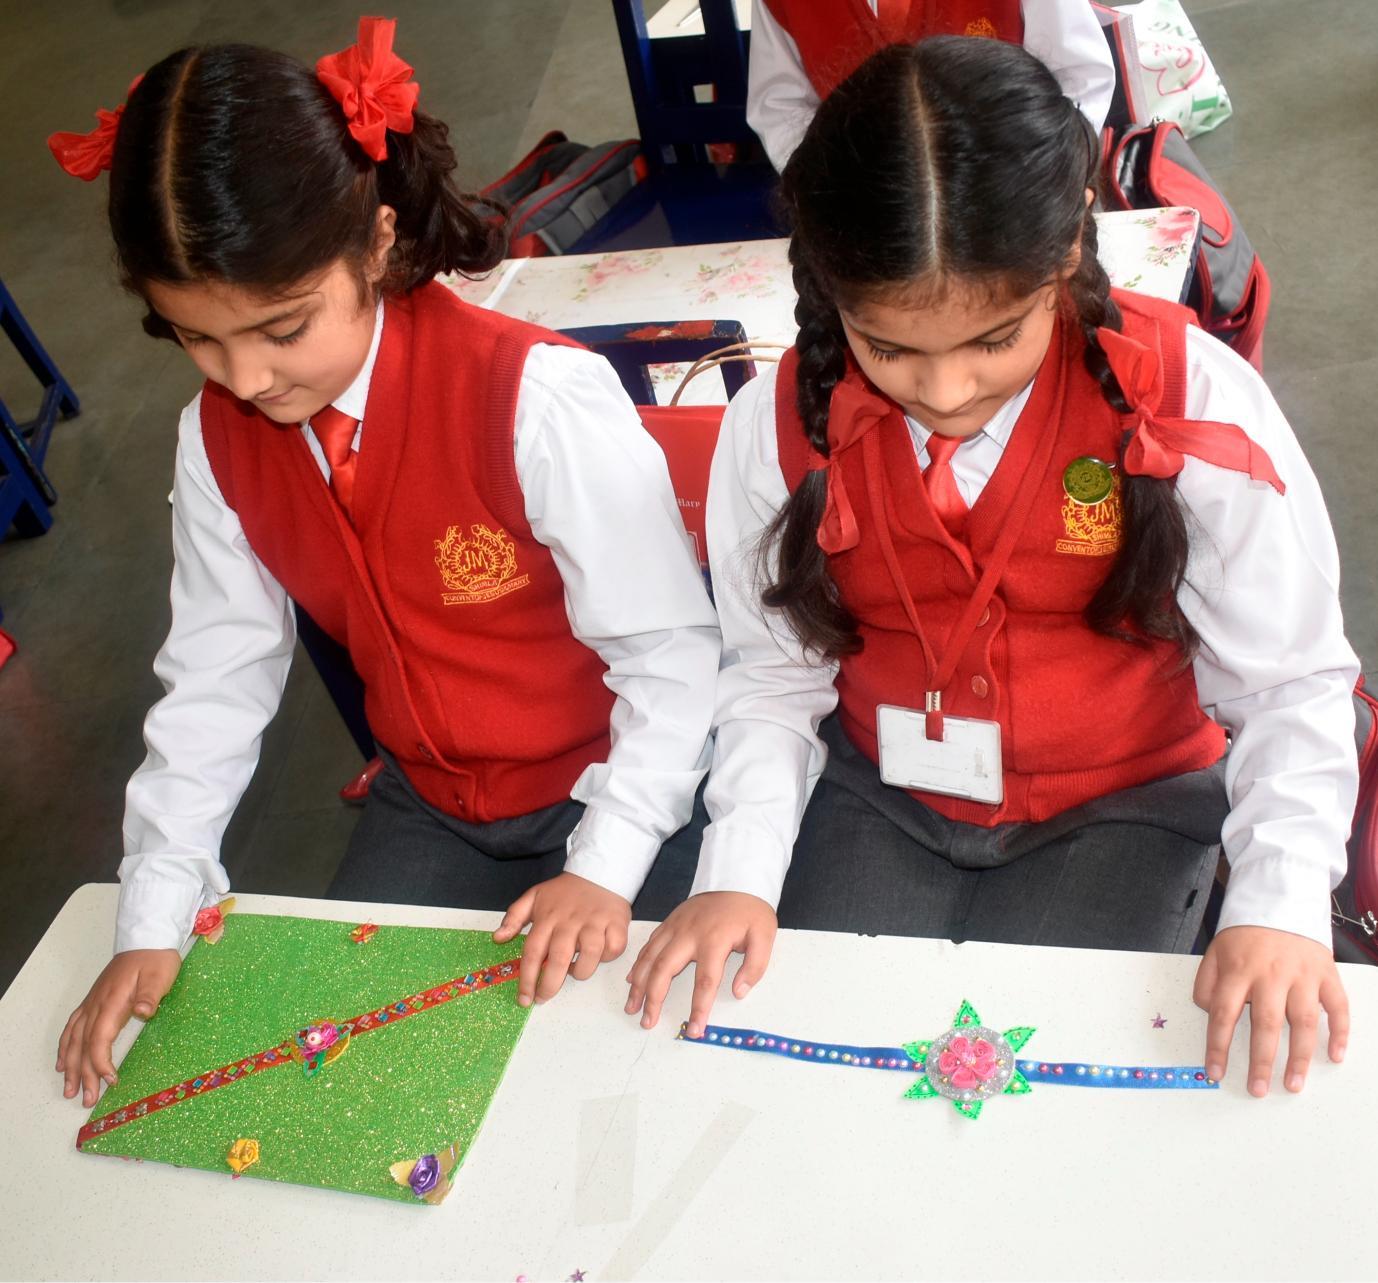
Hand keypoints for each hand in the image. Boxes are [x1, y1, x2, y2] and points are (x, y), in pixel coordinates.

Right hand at [56, 949, 181, 1106]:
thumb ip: (151, 995)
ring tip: (69, 1089)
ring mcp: (92, 1003)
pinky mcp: (93, 1001)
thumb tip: (144, 1012)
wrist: (147, 939)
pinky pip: (72, 1028)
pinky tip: (62, 1061)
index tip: (110, 1080)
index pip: (99, 1039)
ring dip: (70, 1066)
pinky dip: (65, 1047)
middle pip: (83, 1045)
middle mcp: (96, 1005)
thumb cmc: (156, 959)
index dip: (100, 1062)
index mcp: (112, 1003)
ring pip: (73, 1039)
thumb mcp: (160, 975)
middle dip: (84, 1074)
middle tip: (87, 1100)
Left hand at [493, 872, 629, 1005]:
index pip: (532, 952)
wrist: (599, 872)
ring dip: (582, 971)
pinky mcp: (616, 923)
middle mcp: (570, 922)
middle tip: (544, 998)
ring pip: (590, 955)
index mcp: (548, 918)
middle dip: (550, 985)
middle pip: (559, 959)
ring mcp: (595, 922)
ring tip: (575, 971)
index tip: (524, 998)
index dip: (526, 979)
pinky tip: (599, 955)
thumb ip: (513, 916)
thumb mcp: (534, 896)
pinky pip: (614, 948)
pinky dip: (607, 956)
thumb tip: (498, 937)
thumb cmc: (564, 891)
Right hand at [625, 891, 776, 1035]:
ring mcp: (675, 926)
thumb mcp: (765, 935)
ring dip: (639, 984)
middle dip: (653, 999)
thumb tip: (739, 992)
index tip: (694, 1030)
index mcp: (715, 940)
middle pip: (664, 970)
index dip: (699, 1008)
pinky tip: (632, 979)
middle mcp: (689, 934)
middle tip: (647, 1022)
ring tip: (632, 1007)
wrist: (737, 878)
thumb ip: (755, 966)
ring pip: (650, 957)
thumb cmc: (751, 910)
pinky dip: (638, 963)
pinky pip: (649, 944)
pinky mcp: (669, 922)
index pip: (705, 981)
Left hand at [1193, 924, 1348, 1095]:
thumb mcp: (1214, 951)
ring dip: (1299, 1057)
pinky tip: (1335, 1055)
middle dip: (1261, 1061)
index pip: (1223, 1013)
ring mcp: (1302, 975)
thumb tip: (1210, 1014)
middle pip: (1265, 1024)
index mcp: (1238, 970)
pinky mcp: (1327, 974)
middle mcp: (1271, 974)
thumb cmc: (1245, 935)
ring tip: (1293, 1084)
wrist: (1280, 902)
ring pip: (1303, 1021)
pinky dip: (1340, 1032)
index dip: (1218, 1045)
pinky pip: (1337, 1006)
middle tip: (1257, 1090)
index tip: (1215, 1072)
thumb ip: (1207, 983)